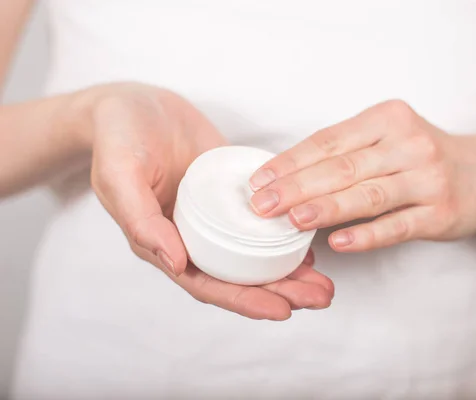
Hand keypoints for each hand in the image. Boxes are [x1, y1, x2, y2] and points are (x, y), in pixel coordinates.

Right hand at [76, 82, 332, 319]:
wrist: (131, 103)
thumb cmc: (117, 138)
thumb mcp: (119, 175)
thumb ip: (141, 219)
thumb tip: (175, 262)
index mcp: (166, 243)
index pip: (209, 284)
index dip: (245, 301)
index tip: (283, 310)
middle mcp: (194, 237)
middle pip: (241, 276)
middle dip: (282, 292)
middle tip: (322, 297)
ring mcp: (216, 216)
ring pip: (255, 253)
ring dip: (290, 270)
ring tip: (325, 281)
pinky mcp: (232, 192)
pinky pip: (261, 220)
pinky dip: (285, 235)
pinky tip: (309, 243)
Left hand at [248, 100, 475, 251]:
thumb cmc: (420, 155)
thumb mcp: (387, 138)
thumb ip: (346, 153)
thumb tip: (285, 179)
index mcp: (388, 119)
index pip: (329, 140)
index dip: (291, 161)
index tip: (259, 180)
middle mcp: (410, 144)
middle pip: (344, 167)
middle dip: (297, 187)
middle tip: (262, 205)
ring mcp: (428, 179)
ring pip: (368, 195)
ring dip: (326, 208)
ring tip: (291, 220)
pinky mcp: (441, 213)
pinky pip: (398, 225)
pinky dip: (366, 235)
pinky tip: (338, 242)